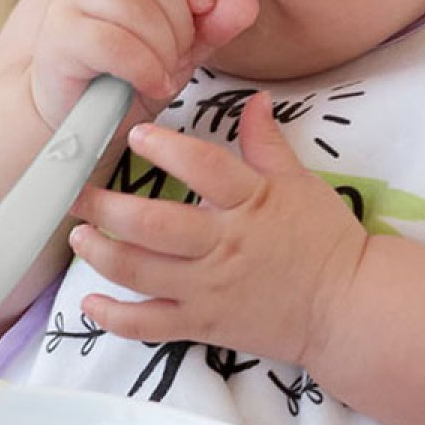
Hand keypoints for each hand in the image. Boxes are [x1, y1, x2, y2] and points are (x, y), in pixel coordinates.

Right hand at [30, 0, 258, 128]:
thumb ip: (212, 26)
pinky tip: (150, 84)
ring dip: (161, 49)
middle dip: (179, 24)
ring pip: (134, 6)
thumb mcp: (180, 51)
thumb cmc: (127, 78)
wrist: (78, 119)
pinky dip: (142, 68)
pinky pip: (113, 42)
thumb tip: (248, 1)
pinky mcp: (59, 33)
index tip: (202, 9)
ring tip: (162, 75)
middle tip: (176, 58)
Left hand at [68, 92, 367, 366]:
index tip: (137, 134)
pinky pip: (152, 325)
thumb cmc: (324, 239)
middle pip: (156, 226)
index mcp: (250, 202)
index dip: (167, 150)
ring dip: (103, 254)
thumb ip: (267, 142)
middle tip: (78, 193)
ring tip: (78, 236)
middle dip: (108, 209)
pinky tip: (89, 302)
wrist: (347, 307)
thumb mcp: (300, 182)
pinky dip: (116, 318)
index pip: (204, 169)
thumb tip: (255, 99)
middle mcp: (224, 245)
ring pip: (143, 273)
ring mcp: (211, 289)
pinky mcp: (205, 325)